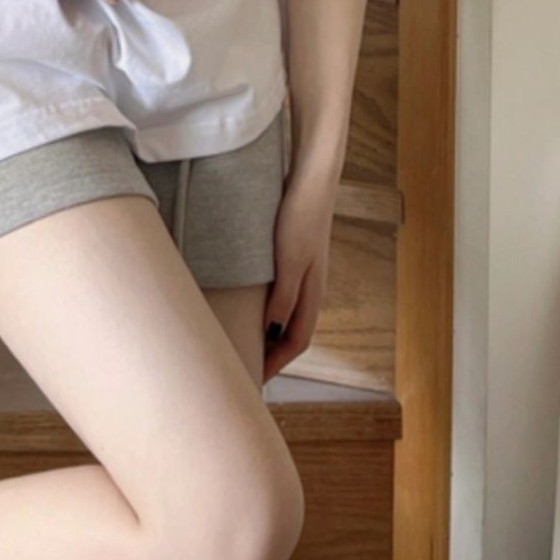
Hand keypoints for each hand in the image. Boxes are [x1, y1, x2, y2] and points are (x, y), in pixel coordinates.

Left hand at [261, 173, 335, 380]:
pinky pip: (283, 295)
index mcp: (313, 293)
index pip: (297, 342)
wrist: (312, 180)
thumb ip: (283, 297)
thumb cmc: (301, 218)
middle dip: (273, 354)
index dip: (277, 363)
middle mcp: (312, 288)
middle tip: (247, 366)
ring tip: (245, 341)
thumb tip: (272, 333)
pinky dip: (269, 309)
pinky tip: (252, 304)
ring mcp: (305, 273)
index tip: (255, 380)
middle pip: (293, 333)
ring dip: (270, 333)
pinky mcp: (295, 257)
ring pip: (288, 314)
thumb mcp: (289, 260)